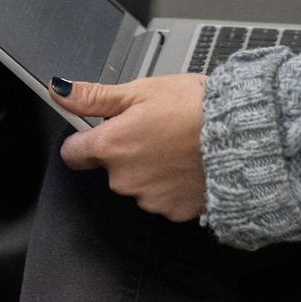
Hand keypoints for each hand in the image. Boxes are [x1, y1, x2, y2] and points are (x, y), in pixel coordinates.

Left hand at [52, 73, 205, 221]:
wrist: (241, 136)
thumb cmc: (194, 108)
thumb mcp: (141, 90)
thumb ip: (94, 96)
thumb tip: (59, 91)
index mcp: (111, 146)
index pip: (72, 153)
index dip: (85, 138)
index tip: (105, 128)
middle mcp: (123, 179)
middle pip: (109, 167)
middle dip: (127, 150)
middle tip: (156, 127)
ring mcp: (148, 198)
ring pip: (137, 182)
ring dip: (150, 167)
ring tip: (178, 144)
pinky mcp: (172, 211)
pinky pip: (163, 197)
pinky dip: (172, 183)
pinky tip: (188, 163)